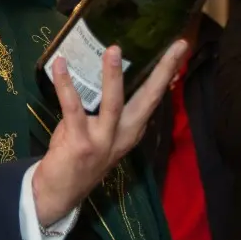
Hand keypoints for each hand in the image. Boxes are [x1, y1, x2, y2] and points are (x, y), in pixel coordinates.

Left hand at [31, 41, 187, 226]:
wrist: (59, 193)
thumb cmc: (78, 156)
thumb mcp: (99, 132)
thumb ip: (101, 109)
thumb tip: (95, 74)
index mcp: (132, 130)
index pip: (154, 97)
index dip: (168, 72)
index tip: (181, 47)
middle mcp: (124, 135)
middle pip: (148, 99)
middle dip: (163, 71)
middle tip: (176, 46)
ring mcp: (104, 140)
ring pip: (113, 103)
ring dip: (113, 75)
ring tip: (113, 49)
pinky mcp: (82, 143)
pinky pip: (73, 109)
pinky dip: (65, 85)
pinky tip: (60, 65)